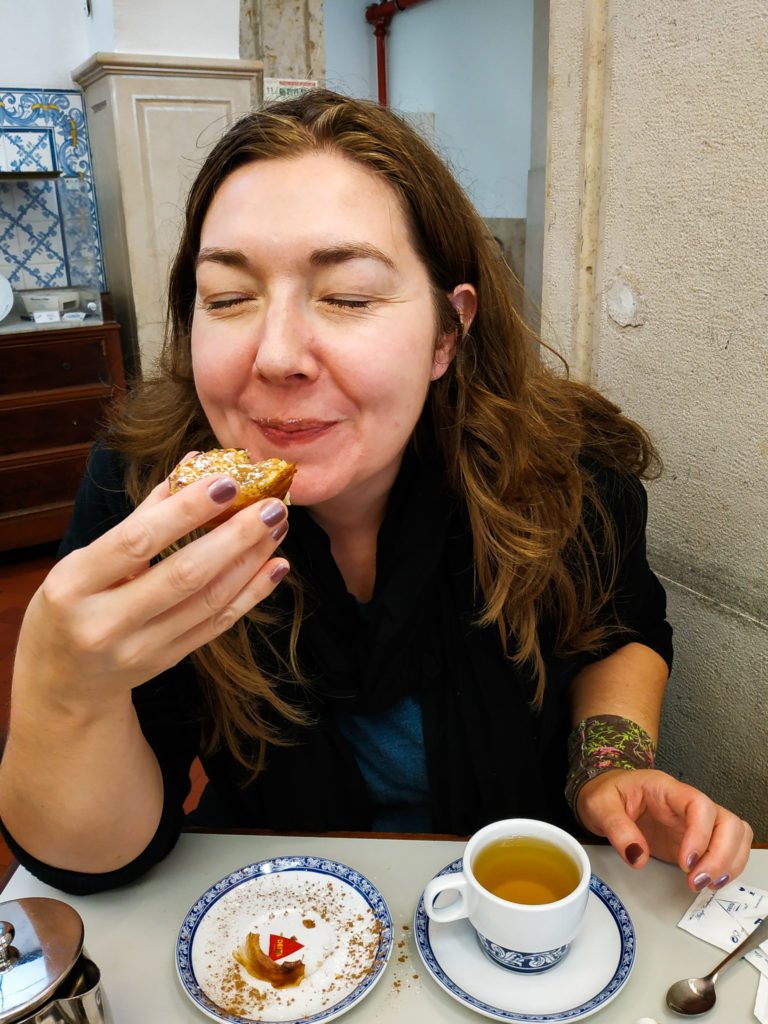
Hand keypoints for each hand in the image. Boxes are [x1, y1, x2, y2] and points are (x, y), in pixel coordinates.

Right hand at [15, 471, 290, 708]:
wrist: (64, 680)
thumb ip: (144, 515)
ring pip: (209, 601)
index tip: (227, 482)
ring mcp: (140, 648)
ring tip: (277, 526)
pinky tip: (276, 565)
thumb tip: (193, 465)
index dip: (186, 511)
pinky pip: (219, 624)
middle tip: (272, 505)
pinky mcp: (169, 662)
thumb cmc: (75, 602)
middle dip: (235, 537)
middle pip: (184, 575)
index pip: (138, 541)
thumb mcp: (88, 559)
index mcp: (75, 585)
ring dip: (251, 560)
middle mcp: (105, 622)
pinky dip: (252, 593)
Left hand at [576, 768, 752, 891]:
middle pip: (728, 821)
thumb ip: (616, 829)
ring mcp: (694, 822)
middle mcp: (687, 804)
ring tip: (705, 884)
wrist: (606, 797)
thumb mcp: (600, 806)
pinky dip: (726, 867)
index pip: (699, 804)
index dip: (700, 834)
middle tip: (697, 880)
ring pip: (736, 834)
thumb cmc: (605, 794)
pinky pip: (727, 849)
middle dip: (721, 855)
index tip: (686, 862)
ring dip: (729, 863)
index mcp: (665, 789)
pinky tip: (708, 881)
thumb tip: (637, 857)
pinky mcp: (696, 840)